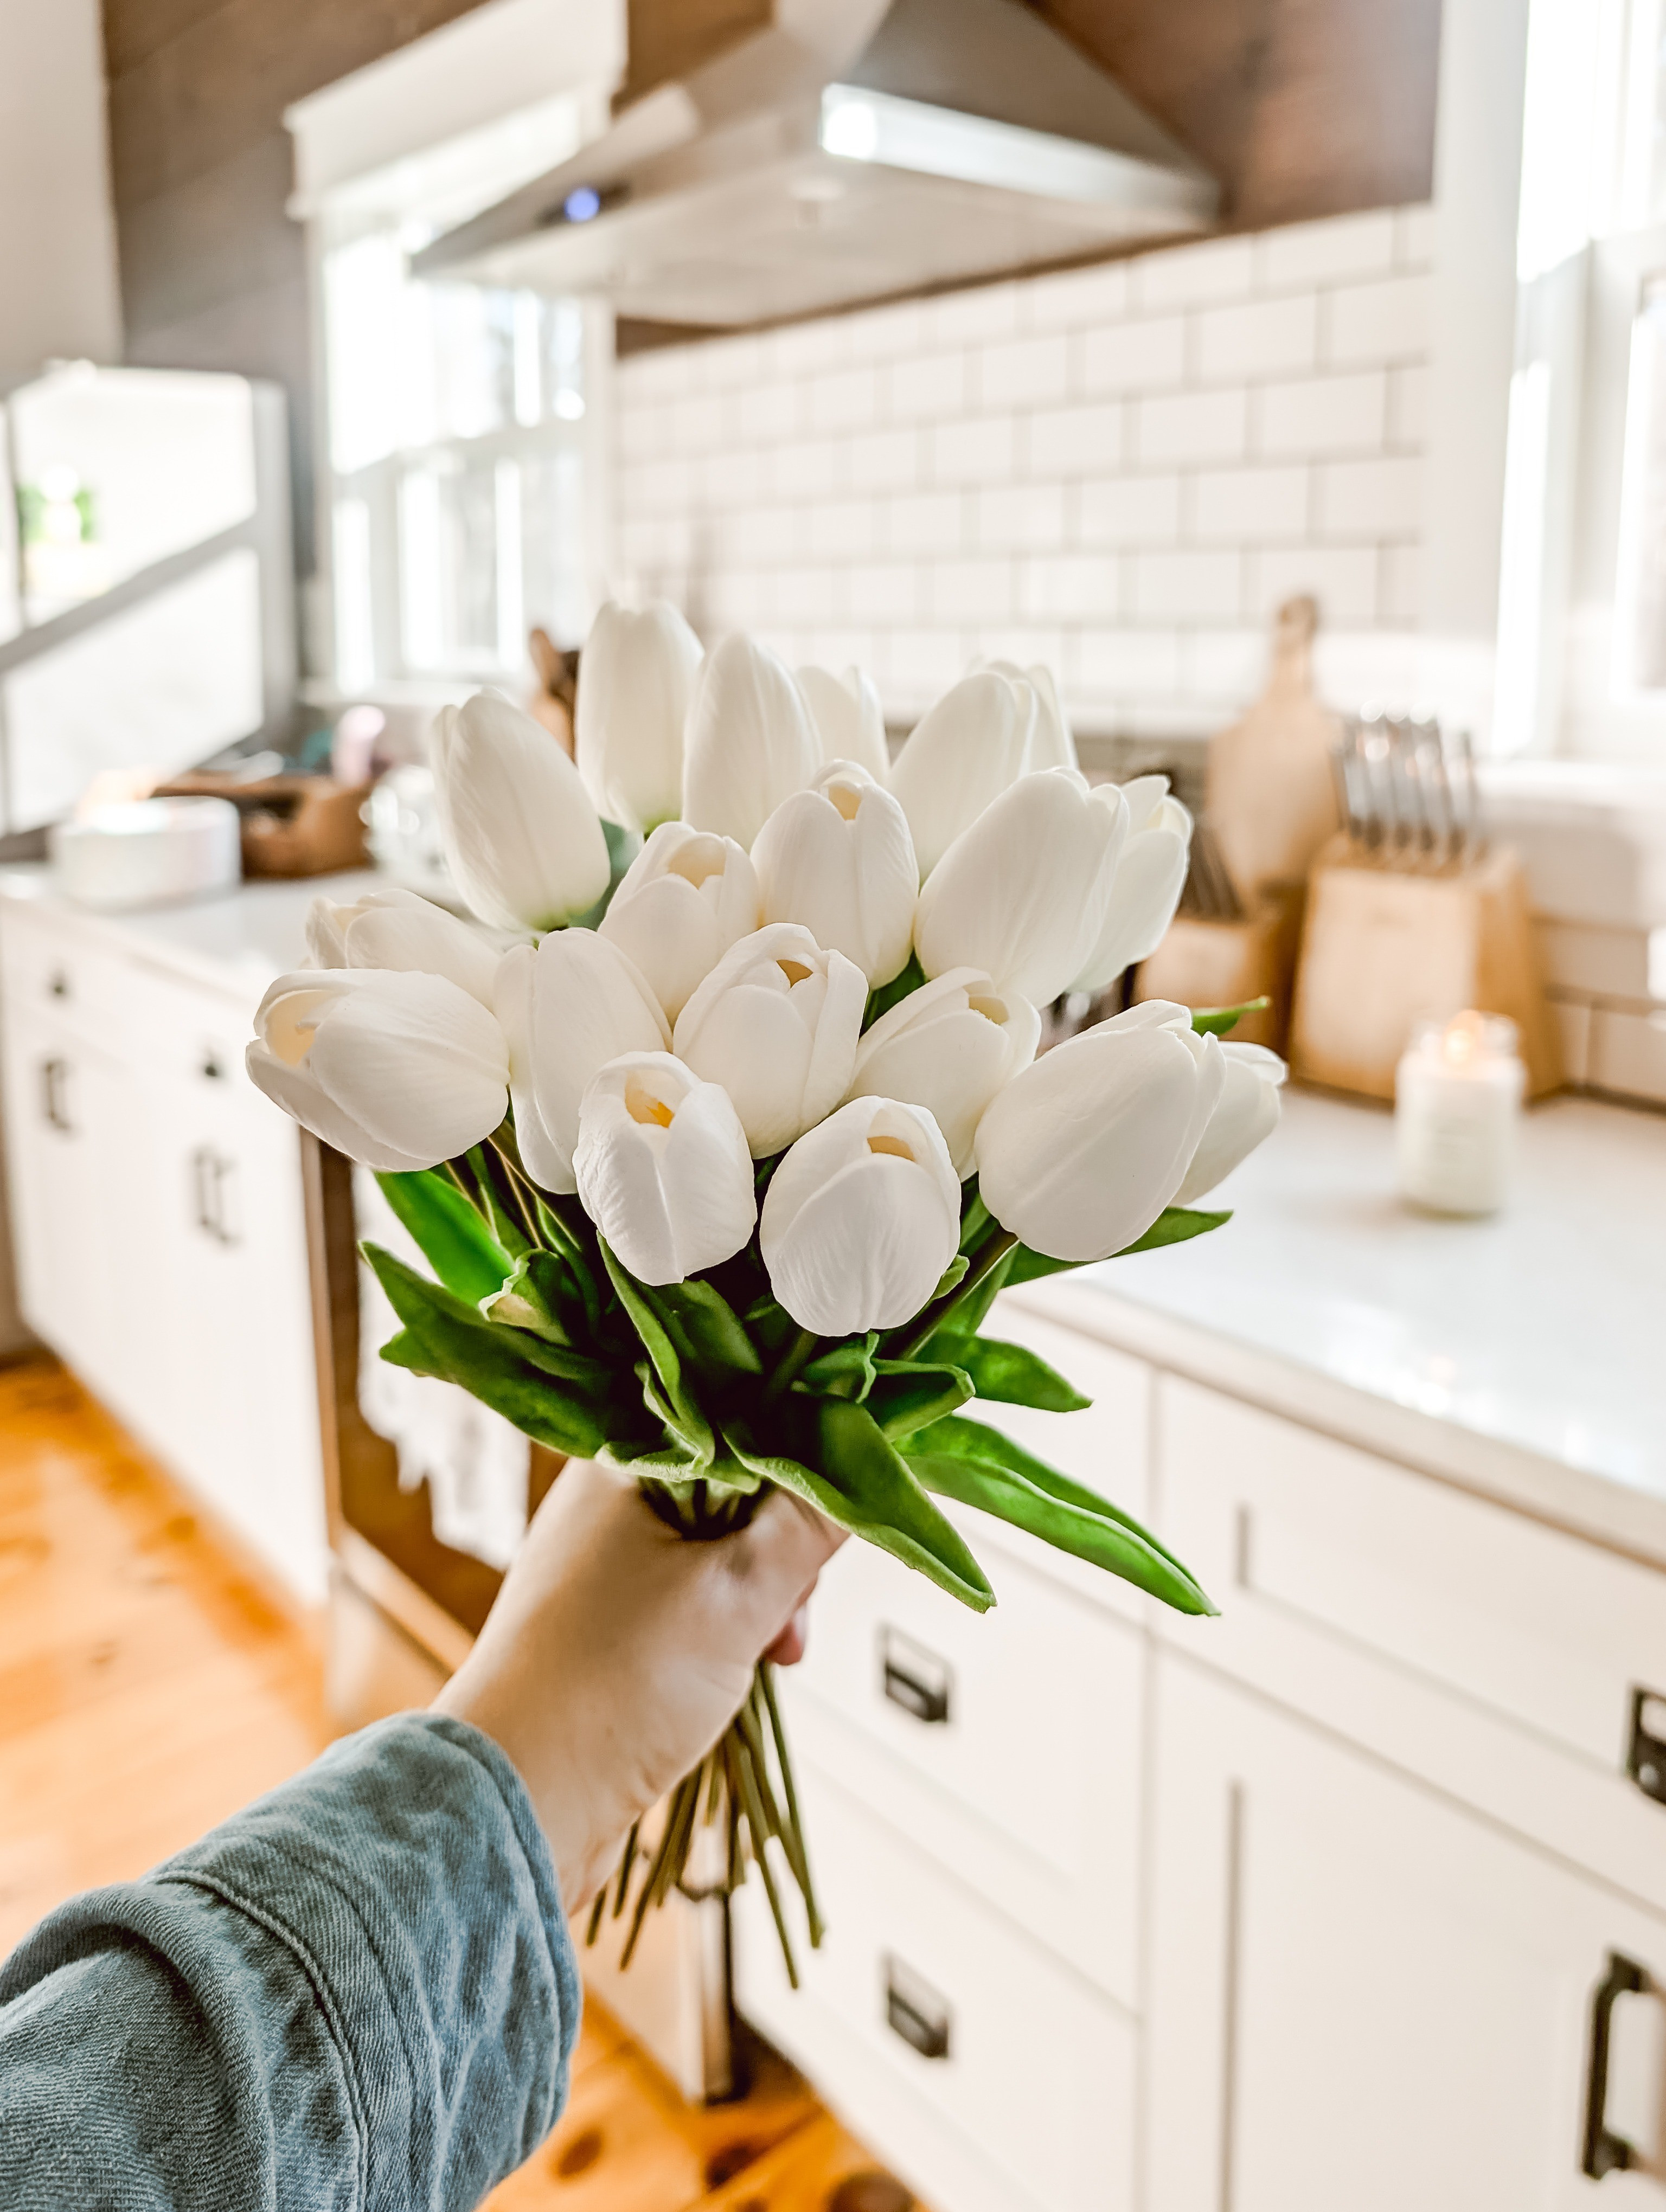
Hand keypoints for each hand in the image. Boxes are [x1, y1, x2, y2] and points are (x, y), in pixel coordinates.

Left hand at [434, 1462, 844, 1909]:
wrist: (515, 1804)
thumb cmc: (613, 1685)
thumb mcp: (738, 1594)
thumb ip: (811, 1522)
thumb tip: (869, 1455)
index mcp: (622, 1460)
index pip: (741, 1426)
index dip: (798, 1474)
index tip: (824, 1530)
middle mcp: (605, 1501)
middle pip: (738, 1495)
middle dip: (782, 1556)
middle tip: (788, 1615)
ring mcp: (600, 1566)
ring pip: (719, 1556)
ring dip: (759, 1604)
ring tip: (766, 1657)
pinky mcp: (603, 1626)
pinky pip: (689, 1605)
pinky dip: (725, 1635)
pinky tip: (738, 1676)